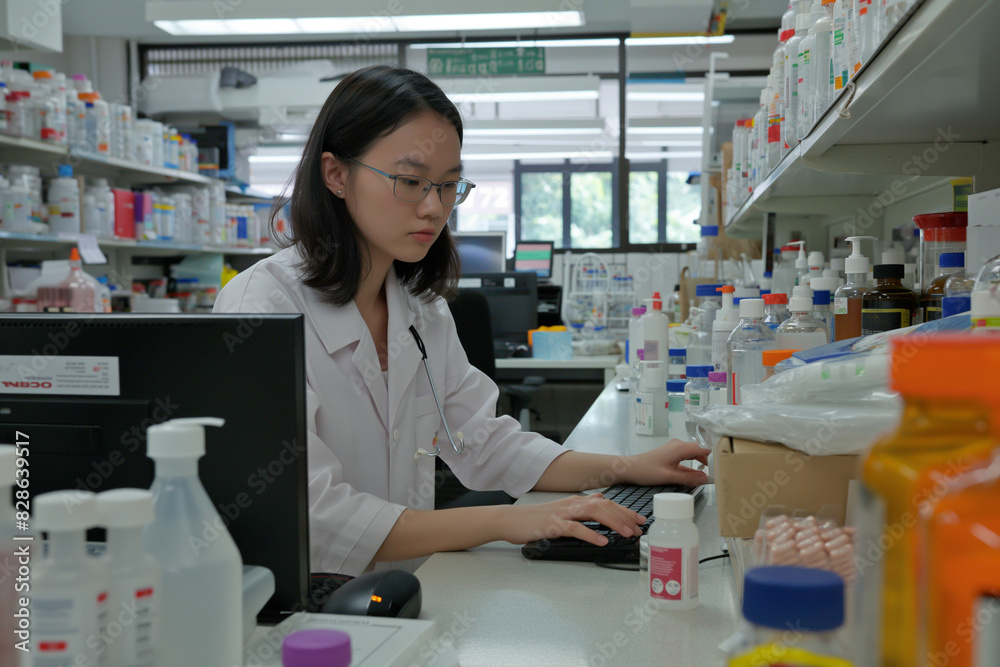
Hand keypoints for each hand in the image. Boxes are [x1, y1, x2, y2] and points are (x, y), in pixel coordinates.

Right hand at [497, 494, 646, 546]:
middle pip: (604, 505)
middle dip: (624, 516)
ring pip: (593, 512)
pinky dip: (591, 534)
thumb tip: (600, 500)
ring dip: (613, 522)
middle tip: (638, 528)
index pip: (606, 502)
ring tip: (626, 533)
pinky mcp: (553, 525)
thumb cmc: (535, 519)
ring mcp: (562, 513)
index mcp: (575, 501)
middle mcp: (571, 504)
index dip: (624, 510)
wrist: (510, 520)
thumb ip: (581, 506)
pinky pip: (575, 528)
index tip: (639, 520)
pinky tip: (602, 541)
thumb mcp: (561, 510)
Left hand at [622, 439, 709, 486]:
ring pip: (694, 455)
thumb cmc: (646, 471)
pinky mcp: (671, 454)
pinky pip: (686, 458)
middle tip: (716, 475)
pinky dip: (692, 466)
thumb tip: (706, 479)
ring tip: (707, 477)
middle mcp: (679, 445)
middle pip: (700, 451)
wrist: (630, 468)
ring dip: (700, 465)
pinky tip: (695, 476)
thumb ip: (688, 478)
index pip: (704, 448)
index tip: (722, 466)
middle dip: (709, 462)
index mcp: (680, 447)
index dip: (714, 456)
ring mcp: (675, 449)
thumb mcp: (669, 477)